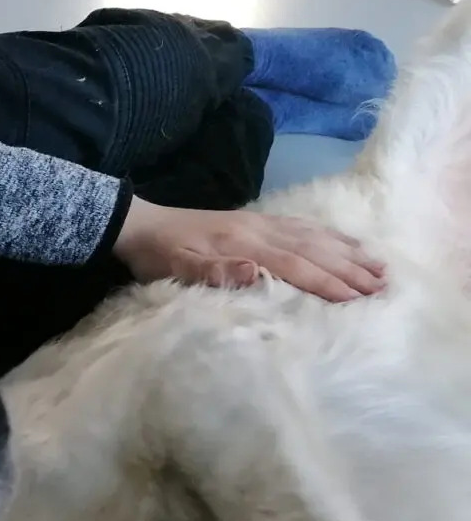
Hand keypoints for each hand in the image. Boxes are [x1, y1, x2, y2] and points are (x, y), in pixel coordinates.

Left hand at [112, 197, 385, 302]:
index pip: (294, 265)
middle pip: (313, 250)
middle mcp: (258, 229)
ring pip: (313, 236)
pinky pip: (301, 225)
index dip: (326, 282)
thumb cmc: (157, 256)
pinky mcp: (255, 221)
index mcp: (242, 244)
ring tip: (377, 267)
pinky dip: (328, 235)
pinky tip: (343, 242)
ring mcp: (259, 222)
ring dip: (347, 252)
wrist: (139, 225)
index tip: (357, 299)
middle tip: (382, 288)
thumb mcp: (177, 269)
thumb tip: (255, 273)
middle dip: (349, 269)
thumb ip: (214, 272)